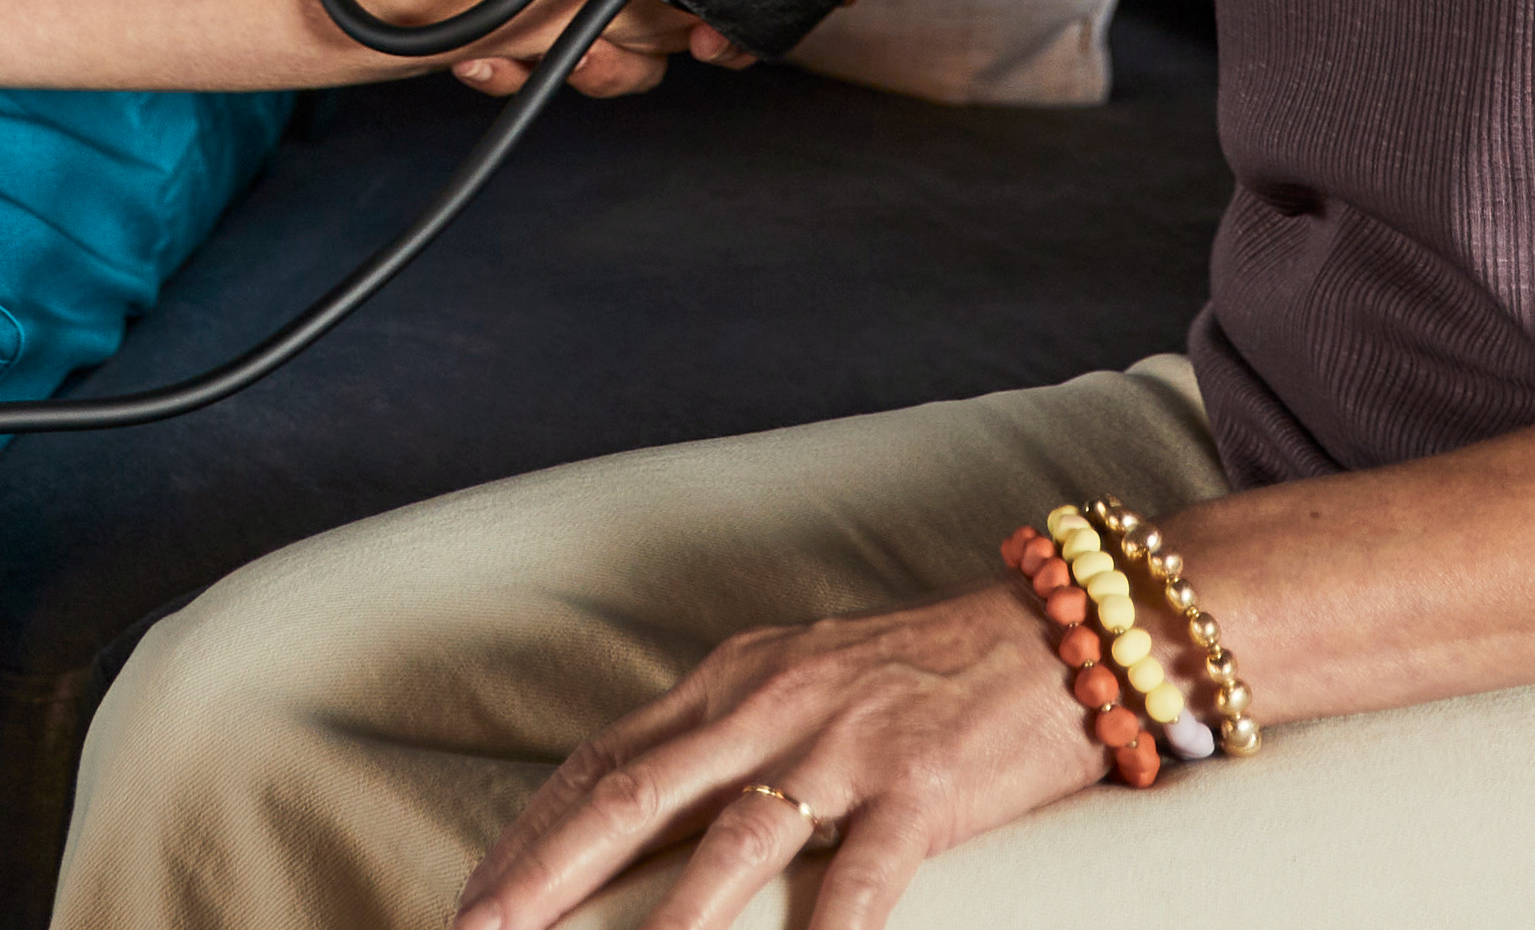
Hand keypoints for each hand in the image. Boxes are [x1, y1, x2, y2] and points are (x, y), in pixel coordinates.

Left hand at [452, 582, 1106, 929]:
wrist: (1058, 634)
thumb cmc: (926, 670)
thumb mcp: (806, 679)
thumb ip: (730, 734)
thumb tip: (646, 800)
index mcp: (734, 679)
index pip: (604, 758)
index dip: (532, 829)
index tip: (476, 890)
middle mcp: (770, 704)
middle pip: (632, 794)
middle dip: (546, 870)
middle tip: (480, 928)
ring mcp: (844, 745)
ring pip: (729, 842)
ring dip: (663, 921)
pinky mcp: (919, 789)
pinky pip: (858, 881)